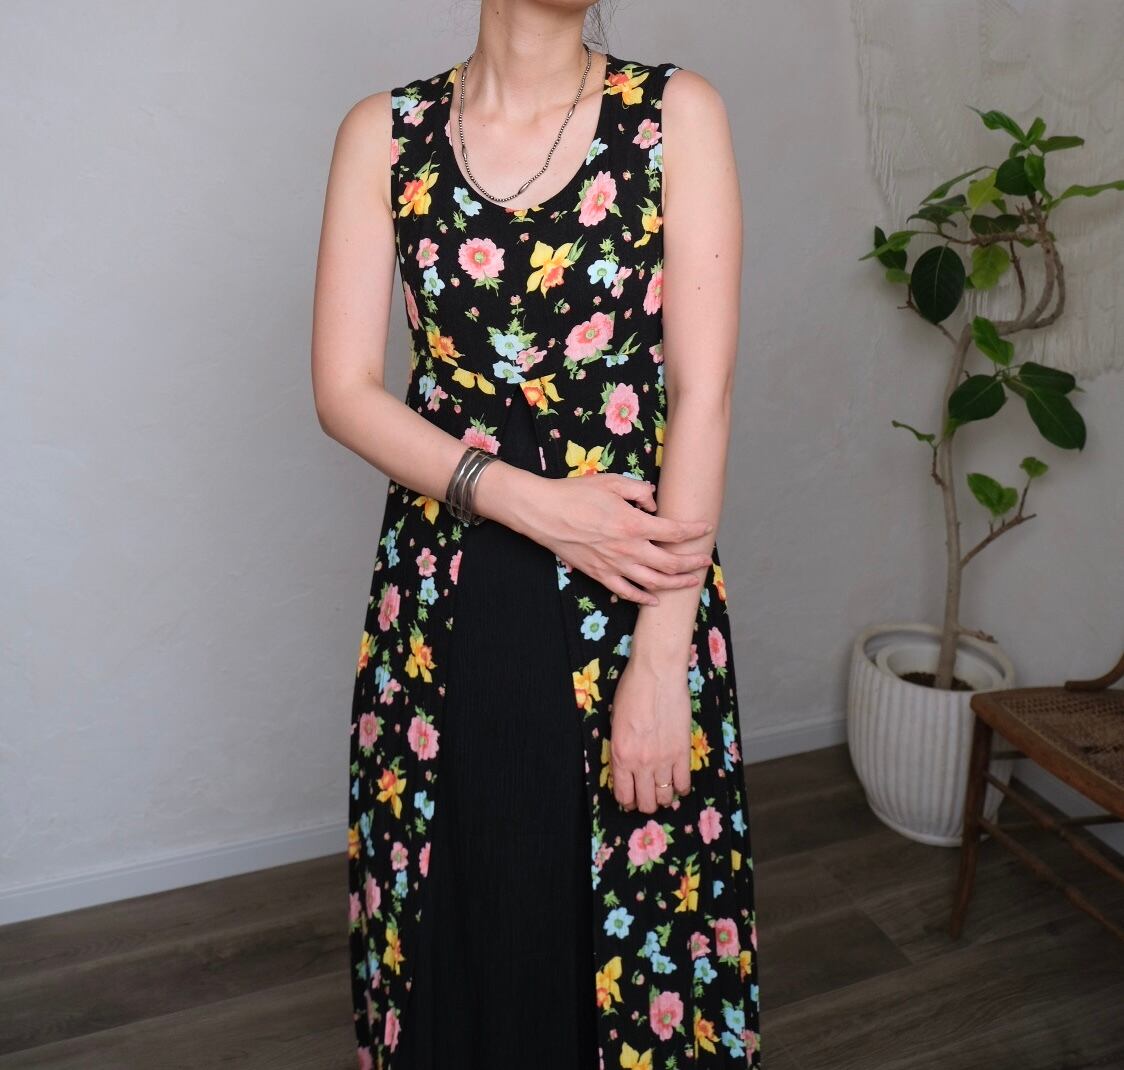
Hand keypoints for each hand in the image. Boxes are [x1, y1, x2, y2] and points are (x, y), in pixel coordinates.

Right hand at [518, 472, 713, 605]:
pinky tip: (655, 600)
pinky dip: (644, 598)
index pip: (674, 532)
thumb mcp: (612, 482)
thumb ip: (639, 491)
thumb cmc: (575, 494)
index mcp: (633, 524)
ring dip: (676, 583)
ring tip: (691, 581)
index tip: (705, 528)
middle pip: (670, 563)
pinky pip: (627, 592)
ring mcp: (614, 565)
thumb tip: (653, 502)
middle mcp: (628, 549)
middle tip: (704, 560)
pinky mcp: (599, 575)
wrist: (543, 513)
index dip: (693, 531)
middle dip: (692, 563)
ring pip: (653, 582)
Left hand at [608, 656, 691, 812]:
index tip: (630, 799)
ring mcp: (663, 760)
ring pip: (665, 796)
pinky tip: (678, 782)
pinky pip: (684, 782)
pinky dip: (681, 788)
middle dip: (645, 804)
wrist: (657, 676)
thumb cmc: (632, 691)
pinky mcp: (682, 752)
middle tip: (646, 797)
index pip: (623, 794)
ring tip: (663, 790)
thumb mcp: (615, 722)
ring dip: (663, 797)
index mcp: (621, 755)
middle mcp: (641, 763)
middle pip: (645, 802)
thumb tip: (626, 763)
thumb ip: (621, 747)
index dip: (626, 801)